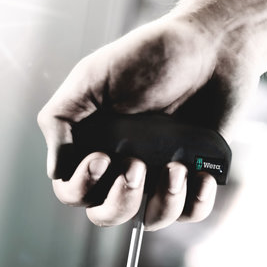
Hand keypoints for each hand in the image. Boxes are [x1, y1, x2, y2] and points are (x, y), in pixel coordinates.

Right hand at [38, 13, 255, 229]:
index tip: (101, 157)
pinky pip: (190, 213)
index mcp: (93, 147)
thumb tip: (55, 171)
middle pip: (106, 215)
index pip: (73, 192)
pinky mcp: (194, 178)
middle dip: (120, 200)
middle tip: (137, 165)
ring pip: (150, 220)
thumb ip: (61, 120)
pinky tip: (200, 174)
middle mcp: (123, 167)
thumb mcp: (91, 78)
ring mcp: (158, 176)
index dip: (82, 187)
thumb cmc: (149, 56)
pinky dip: (196, 202)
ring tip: (177, 166)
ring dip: (163, 201)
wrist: (211, 46)